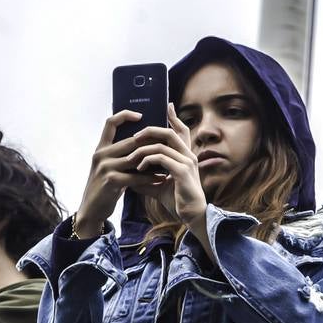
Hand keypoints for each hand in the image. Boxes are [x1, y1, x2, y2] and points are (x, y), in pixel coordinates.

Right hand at [72, 111, 162, 236]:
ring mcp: (105, 167)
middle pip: (130, 140)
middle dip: (150, 142)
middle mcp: (101, 154)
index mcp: (101, 148)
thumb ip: (121, 155)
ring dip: (153, 160)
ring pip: (135, 158)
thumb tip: (141, 143)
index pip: (110, 123)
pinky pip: (136, 176)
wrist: (92, 209)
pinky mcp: (111, 181)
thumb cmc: (105, 188)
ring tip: (169, 160)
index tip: (140, 115)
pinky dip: (150, 177)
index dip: (124, 115)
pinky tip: (161, 178)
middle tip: (167, 142)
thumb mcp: (110, 167)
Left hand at [128, 104, 206, 226]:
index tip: (166, 106)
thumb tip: (130, 178)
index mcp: (185, 156)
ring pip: (162, 144)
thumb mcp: (159, 187)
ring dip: (143, 149)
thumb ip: (147, 179)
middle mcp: (188, 155)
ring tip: (130, 158)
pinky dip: (147, 161)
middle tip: (134, 137)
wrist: (191, 216)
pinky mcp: (182, 171)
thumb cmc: (178, 202)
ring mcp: (186, 162)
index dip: (174, 118)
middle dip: (150, 131)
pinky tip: (139, 169)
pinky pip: (161, 158)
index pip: (181, 131)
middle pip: (169, 132)